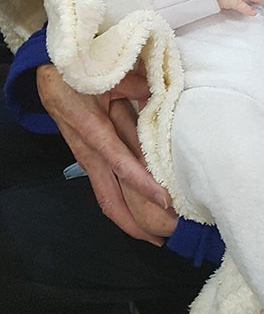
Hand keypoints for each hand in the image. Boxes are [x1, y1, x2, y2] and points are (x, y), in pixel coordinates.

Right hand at [36, 63, 168, 244]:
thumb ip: (134, 84)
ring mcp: (86, 158)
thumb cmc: (81, 74)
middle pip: (109, 198)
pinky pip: (104, 186)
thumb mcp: (107, 74)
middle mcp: (89, 152)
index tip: (163, 200)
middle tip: (161, 239)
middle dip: (134, 222)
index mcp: (93, 131)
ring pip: (105, 197)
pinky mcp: (87, 157)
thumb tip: (157, 92)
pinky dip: (120, 202)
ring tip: (153, 235)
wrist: (51, 74)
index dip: (141, 183)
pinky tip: (136, 210)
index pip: (120, 164)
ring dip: (127, 219)